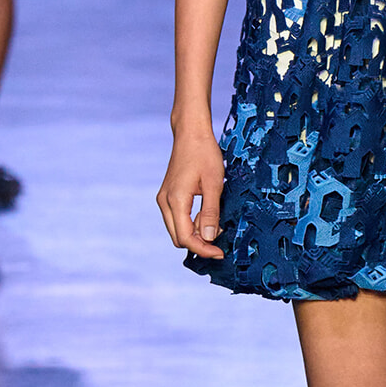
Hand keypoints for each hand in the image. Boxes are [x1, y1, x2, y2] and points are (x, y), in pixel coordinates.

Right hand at [157, 126, 225, 257]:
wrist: (191, 133)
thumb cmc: (204, 153)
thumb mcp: (214, 183)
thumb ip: (211, 212)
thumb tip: (210, 238)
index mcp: (175, 200)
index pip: (185, 238)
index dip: (203, 249)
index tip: (220, 253)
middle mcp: (165, 202)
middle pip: (179, 237)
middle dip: (199, 243)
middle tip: (221, 241)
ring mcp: (164, 198)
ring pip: (177, 229)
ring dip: (195, 234)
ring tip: (217, 226)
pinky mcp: (168, 195)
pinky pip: (177, 218)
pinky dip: (191, 223)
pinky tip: (207, 216)